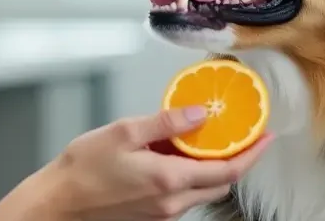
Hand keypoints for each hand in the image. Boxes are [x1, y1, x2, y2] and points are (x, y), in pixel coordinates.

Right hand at [36, 105, 272, 219]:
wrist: (59, 203)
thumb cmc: (83, 170)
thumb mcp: (124, 131)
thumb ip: (166, 122)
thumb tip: (199, 114)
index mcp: (169, 180)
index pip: (228, 170)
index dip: (252, 153)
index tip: (265, 137)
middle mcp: (171, 202)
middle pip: (221, 184)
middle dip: (237, 161)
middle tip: (241, 136)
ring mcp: (162, 213)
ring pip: (202, 190)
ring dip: (211, 168)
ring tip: (204, 140)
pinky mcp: (151, 216)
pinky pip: (182, 196)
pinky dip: (189, 176)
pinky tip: (174, 156)